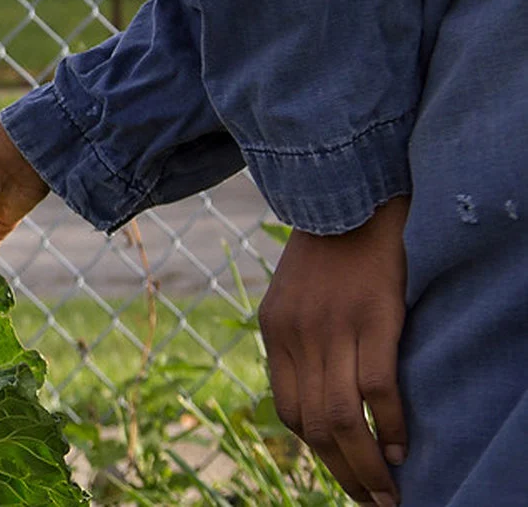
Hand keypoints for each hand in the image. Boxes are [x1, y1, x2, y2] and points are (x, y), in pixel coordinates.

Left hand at [261, 196, 408, 506]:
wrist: (347, 199)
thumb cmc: (327, 252)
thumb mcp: (293, 297)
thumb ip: (298, 340)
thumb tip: (315, 389)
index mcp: (275, 334)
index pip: (288, 412)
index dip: (315, 450)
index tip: (340, 472)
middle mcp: (296, 338)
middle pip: (313, 426)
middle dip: (340, 472)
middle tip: (370, 501)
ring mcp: (332, 330)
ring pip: (342, 418)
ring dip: (365, 464)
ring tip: (388, 492)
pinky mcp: (371, 322)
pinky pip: (376, 391)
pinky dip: (387, 427)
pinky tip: (400, 449)